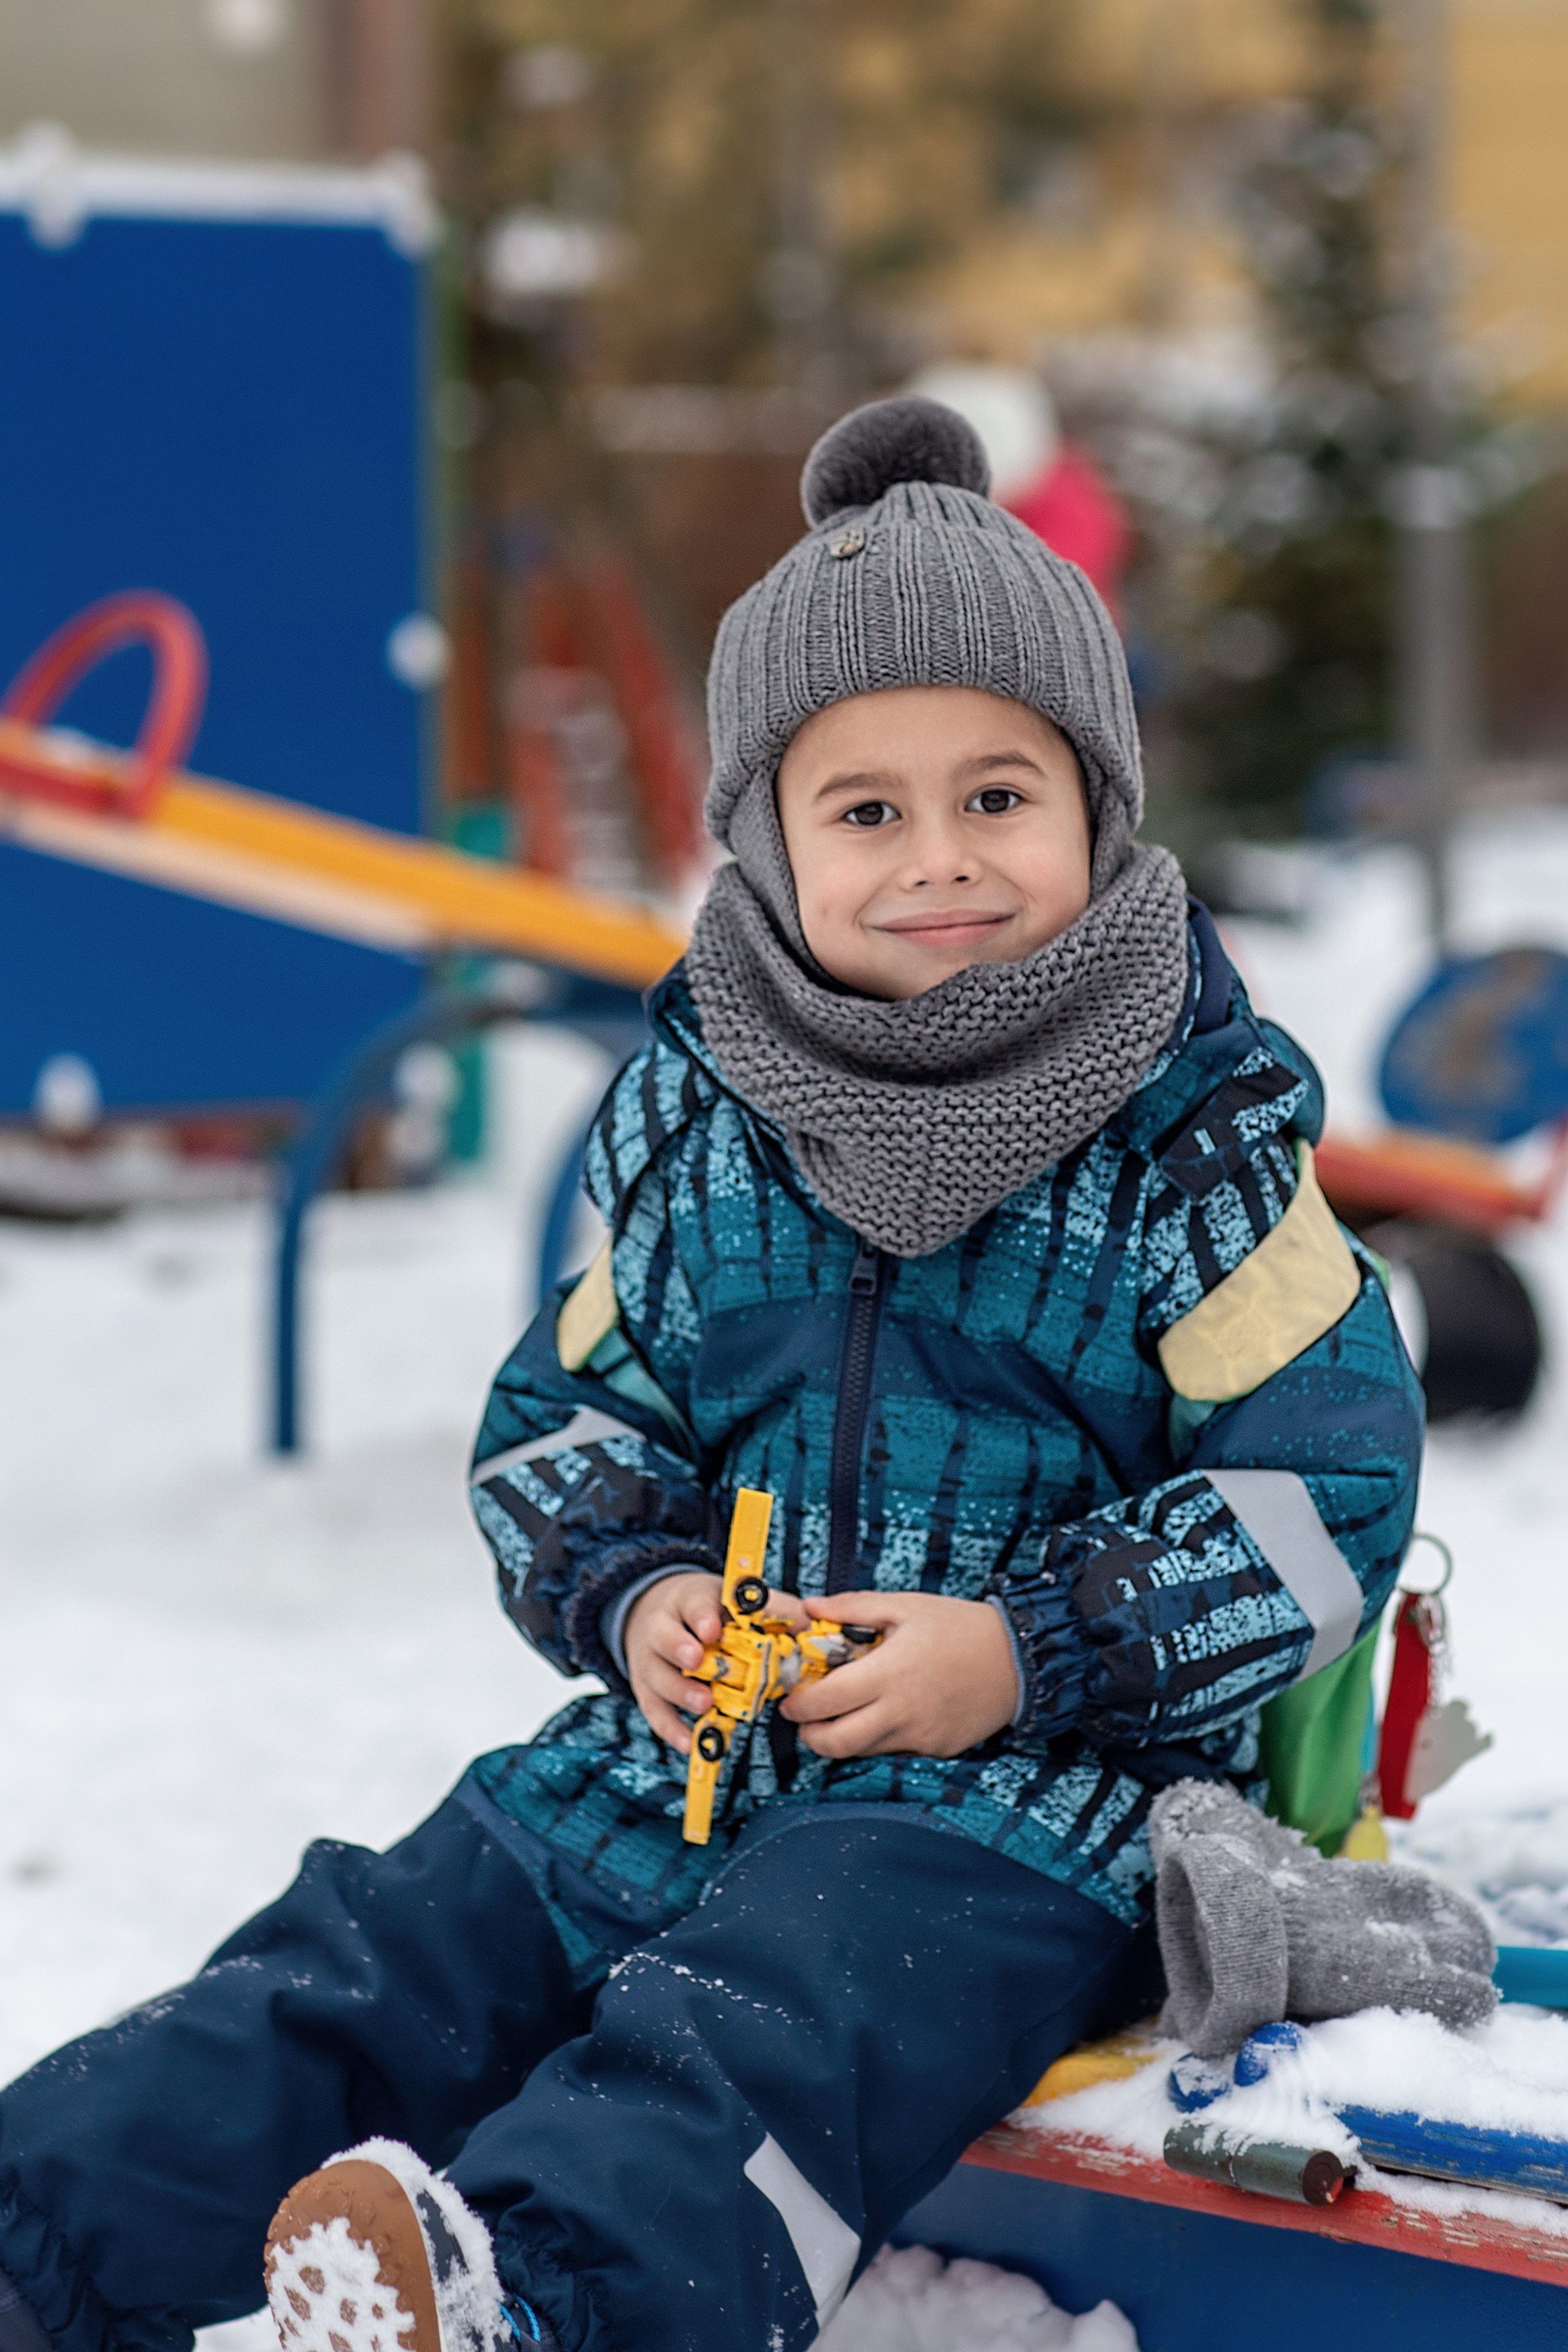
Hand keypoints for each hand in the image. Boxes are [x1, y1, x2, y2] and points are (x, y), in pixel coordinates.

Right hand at [625, 1571, 808, 1751]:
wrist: (664, 1615)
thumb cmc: (714, 1611)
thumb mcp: (739, 1601)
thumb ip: (774, 1609)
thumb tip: (809, 1626)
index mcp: (689, 1599)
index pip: (693, 1602)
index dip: (702, 1615)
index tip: (713, 1630)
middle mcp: (662, 1626)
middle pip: (662, 1635)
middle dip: (679, 1647)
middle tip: (698, 1661)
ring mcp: (650, 1660)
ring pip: (655, 1674)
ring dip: (679, 1691)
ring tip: (704, 1703)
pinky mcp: (647, 1691)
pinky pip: (655, 1712)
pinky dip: (671, 1729)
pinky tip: (691, 1742)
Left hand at [779, 1590, 1018, 1759]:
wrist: (1018, 1659)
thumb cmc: (960, 1627)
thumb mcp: (905, 1605)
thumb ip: (853, 1607)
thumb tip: (810, 1608)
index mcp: (889, 1673)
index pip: (825, 1702)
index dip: (798, 1705)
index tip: (792, 1697)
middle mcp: (902, 1712)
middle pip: (836, 1743)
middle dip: (811, 1735)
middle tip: (807, 1719)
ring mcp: (920, 1736)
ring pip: (863, 1751)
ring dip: (844, 1737)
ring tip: (847, 1711)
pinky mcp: (936, 1749)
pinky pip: (895, 1751)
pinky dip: (881, 1737)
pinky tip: (889, 1712)